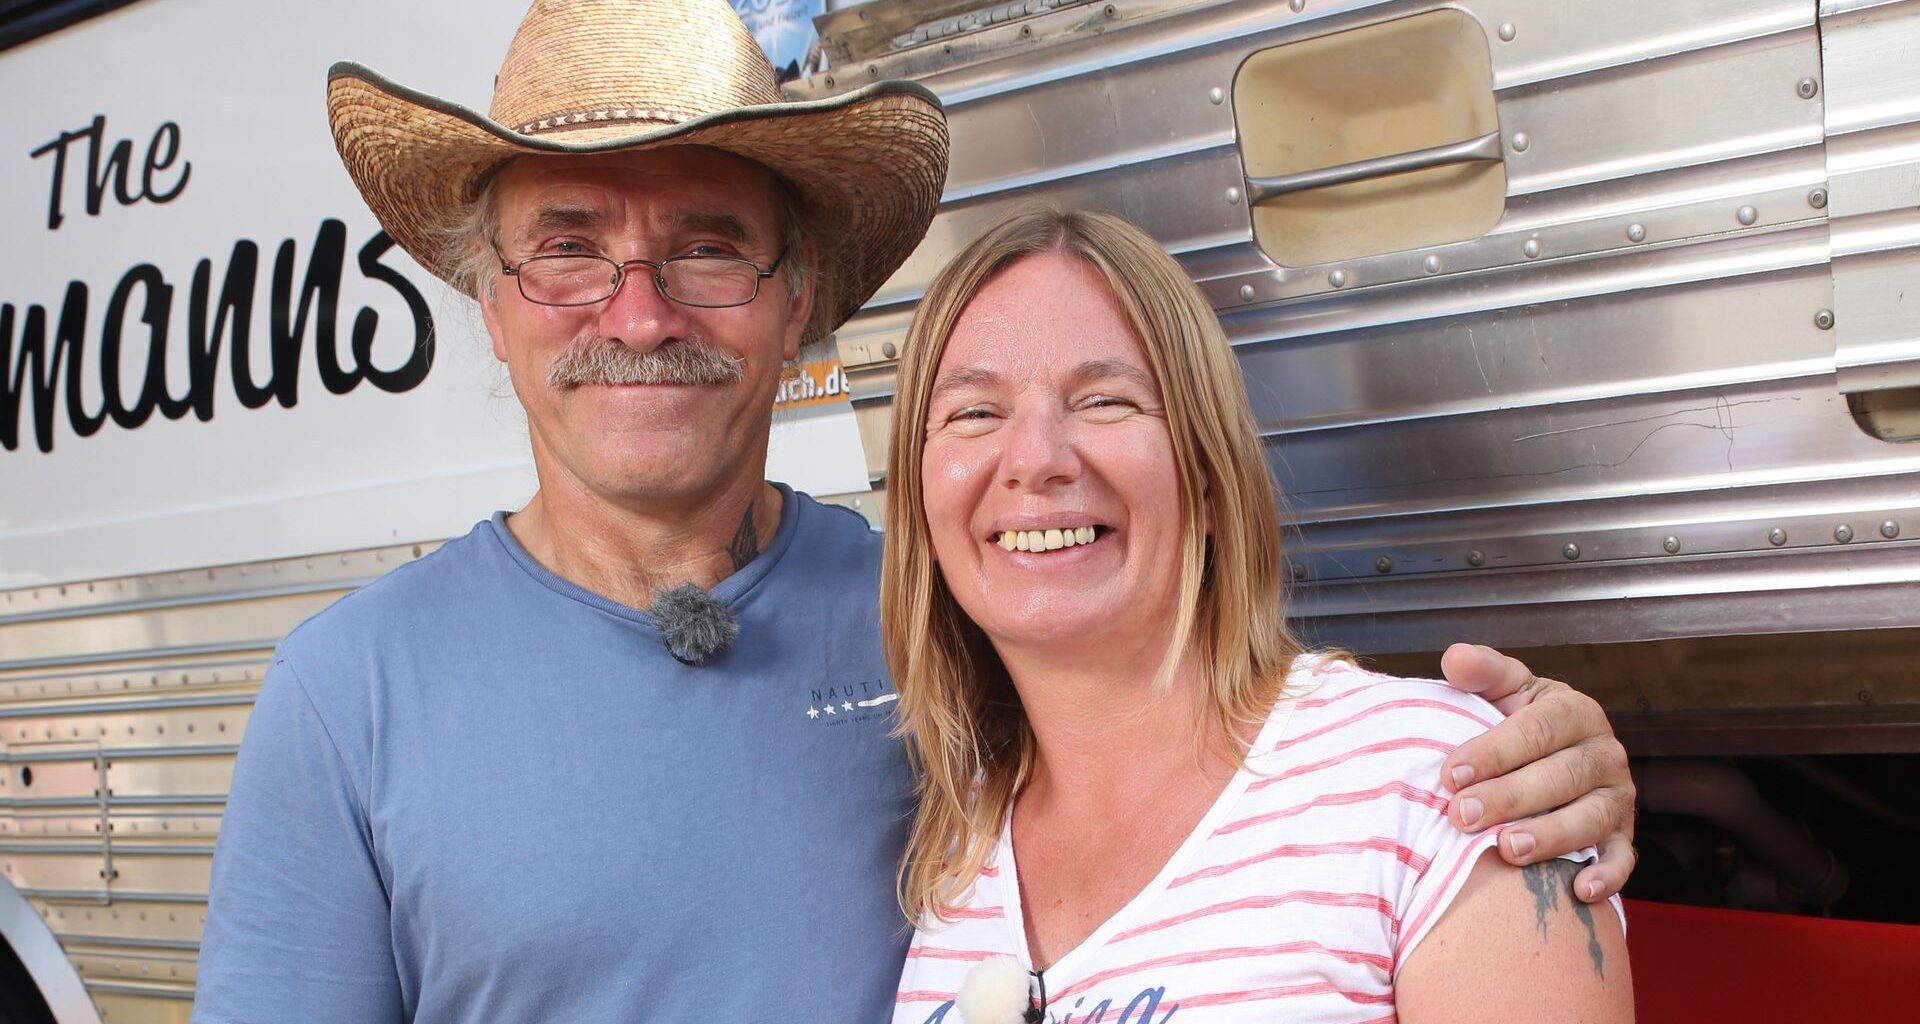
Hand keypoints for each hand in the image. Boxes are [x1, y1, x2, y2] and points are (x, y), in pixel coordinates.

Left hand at [1437, 643, 1635, 902]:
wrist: (1548, 759)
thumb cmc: (1515, 723)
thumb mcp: (1504, 690)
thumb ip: (1482, 673)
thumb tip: (1454, 657)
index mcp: (1574, 711)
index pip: (1536, 730)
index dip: (1492, 752)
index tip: (1448, 774)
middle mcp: (1604, 753)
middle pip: (1560, 777)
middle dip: (1509, 798)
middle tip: (1461, 815)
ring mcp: (1618, 797)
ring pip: (1590, 819)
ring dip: (1549, 837)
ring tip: (1507, 849)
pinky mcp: (1623, 836)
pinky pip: (1621, 859)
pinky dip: (1606, 876)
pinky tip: (1578, 891)